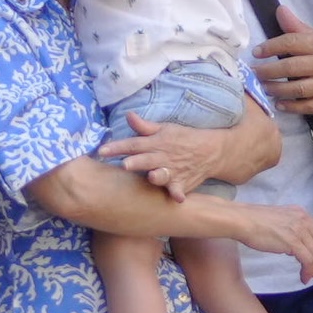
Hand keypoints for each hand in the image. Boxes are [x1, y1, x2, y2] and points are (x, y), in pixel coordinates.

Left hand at [100, 113, 225, 199]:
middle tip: (125, 165)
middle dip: (136, 162)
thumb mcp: (165, 129)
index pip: (133, 144)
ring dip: (157, 176)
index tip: (101, 151)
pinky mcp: (182, 182)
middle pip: (146, 159)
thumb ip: (144, 126)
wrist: (211, 150)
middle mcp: (162, 156)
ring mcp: (173, 170)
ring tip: (151, 177)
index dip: (117, 147)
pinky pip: (180, 189)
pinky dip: (179, 193)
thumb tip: (128, 114)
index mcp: (155, 142)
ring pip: (162, 174)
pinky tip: (178, 198)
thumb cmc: (183, 138)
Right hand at [234, 202, 312, 280]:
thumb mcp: (279, 219)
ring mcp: (299, 230)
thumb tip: (294, 245)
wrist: (242, 220)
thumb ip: (290, 228)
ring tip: (307, 277)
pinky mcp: (292, 241)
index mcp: (301, 213)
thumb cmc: (253, 221)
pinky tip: (303, 277)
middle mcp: (304, 219)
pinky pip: (308, 260)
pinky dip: (308, 270)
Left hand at [254, 5, 312, 114]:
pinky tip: (280, 104)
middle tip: (255, 73)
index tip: (257, 52)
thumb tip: (279, 11)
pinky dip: (292, 107)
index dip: (271, 46)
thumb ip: (299, 28)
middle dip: (268, 71)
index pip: (292, 42)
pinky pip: (309, 107)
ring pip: (298, 89)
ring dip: (277, 89)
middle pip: (291, 67)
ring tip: (264, 87)